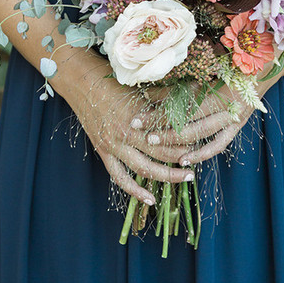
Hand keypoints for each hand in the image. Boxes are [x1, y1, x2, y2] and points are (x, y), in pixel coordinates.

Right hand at [71, 65, 198, 204]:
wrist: (82, 83)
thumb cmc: (114, 82)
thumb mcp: (142, 87)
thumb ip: (167, 95)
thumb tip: (195, 92)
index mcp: (139, 116)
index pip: (170, 134)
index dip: (187, 141)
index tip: (202, 144)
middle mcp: (127, 134)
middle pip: (161, 154)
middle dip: (182, 161)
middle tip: (196, 167)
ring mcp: (113, 145)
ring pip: (143, 169)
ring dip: (165, 177)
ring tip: (184, 179)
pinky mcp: (103, 151)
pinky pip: (119, 177)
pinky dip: (134, 191)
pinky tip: (150, 200)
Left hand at [149, 55, 283, 165]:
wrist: (264, 64)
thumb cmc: (230, 59)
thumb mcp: (201, 66)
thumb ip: (178, 81)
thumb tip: (148, 90)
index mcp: (215, 86)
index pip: (180, 104)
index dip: (158, 111)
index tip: (137, 116)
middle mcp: (225, 105)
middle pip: (189, 122)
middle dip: (163, 129)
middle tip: (142, 132)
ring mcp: (233, 117)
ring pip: (201, 135)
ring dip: (178, 142)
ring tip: (157, 146)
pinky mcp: (237, 125)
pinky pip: (219, 144)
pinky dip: (202, 153)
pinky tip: (185, 159)